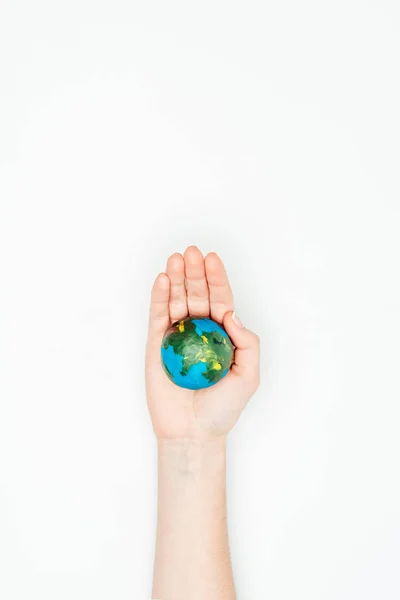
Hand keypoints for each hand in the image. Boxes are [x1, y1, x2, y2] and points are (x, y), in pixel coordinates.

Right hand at [146, 246, 259, 440]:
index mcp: (221, 334)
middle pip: (197, 294)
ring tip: (176, 259)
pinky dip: (159, 297)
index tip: (213, 259)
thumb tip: (232, 314)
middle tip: (192, 252)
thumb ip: (247, 343)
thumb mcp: (249, 375)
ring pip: (176, 300)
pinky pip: (158, 316)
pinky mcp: (156, 344)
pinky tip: (162, 279)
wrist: (192, 431)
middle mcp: (198, 330)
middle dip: (195, 272)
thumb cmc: (223, 407)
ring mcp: (176, 335)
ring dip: (176, 278)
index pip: (220, 299)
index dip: (217, 278)